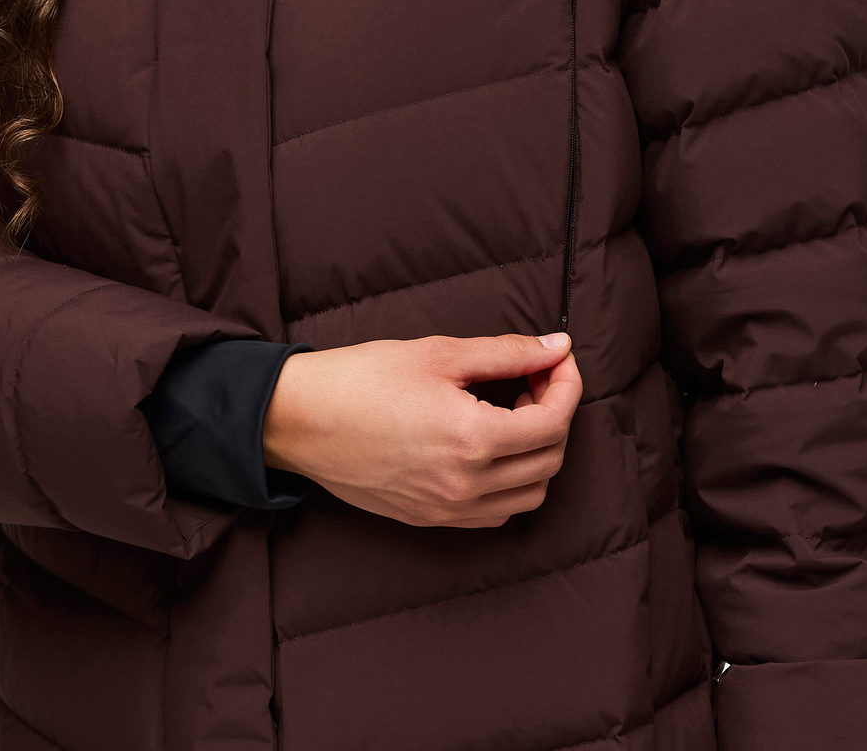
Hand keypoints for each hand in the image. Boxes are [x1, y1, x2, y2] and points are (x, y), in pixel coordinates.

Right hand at [263, 332, 581, 527]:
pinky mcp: (429, 520)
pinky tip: (489, 446)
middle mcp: (466, 484)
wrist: (300, 420)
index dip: (567, 384)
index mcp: (473, 439)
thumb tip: (557, 346)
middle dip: (555, 412)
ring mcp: (447, 510)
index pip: (554, 422)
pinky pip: (495, 512)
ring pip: (530, 494)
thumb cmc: (363, 379)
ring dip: (537, 452)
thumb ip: (507, 352)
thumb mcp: (440, 353)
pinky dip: (510, 482)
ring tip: (511, 412)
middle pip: (549, 458)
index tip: (557, 359)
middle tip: (533, 377)